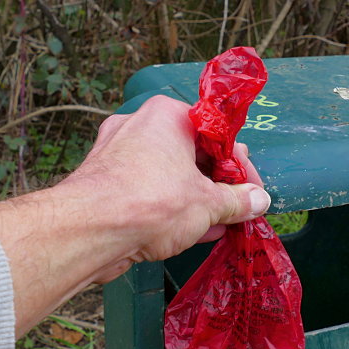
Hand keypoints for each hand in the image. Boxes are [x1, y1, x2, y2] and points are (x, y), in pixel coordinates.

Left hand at [62, 95, 270, 282]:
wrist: (89, 230)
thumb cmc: (152, 203)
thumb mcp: (208, 204)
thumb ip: (238, 201)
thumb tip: (259, 201)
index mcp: (168, 115)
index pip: (217, 135)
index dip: (240, 167)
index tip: (253, 192)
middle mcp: (140, 125)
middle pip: (192, 154)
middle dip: (217, 185)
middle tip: (236, 209)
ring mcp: (118, 153)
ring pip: (169, 175)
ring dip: (196, 200)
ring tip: (217, 225)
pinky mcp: (105, 181)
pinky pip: (148, 190)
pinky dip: (170, 208)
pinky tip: (189, 232)